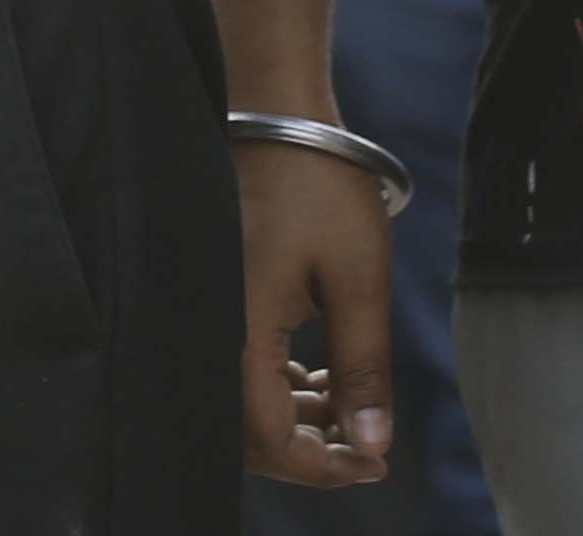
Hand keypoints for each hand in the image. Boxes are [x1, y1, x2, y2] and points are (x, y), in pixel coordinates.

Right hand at [232, 128, 395, 486]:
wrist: (276, 115)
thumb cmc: (319, 186)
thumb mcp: (358, 279)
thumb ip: (362, 369)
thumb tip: (371, 446)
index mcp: (242, 332)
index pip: (270, 441)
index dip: (324, 468)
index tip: (374, 462)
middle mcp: (212, 331)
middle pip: (248, 436)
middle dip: (309, 452)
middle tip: (366, 446)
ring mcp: (209, 314)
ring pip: (241, 406)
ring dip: (294, 421)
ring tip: (348, 407)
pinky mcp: (214, 299)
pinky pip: (238, 369)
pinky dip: (277, 388)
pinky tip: (317, 375)